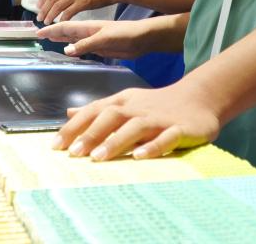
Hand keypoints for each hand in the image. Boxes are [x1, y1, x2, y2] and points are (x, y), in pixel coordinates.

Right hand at [37, 19, 152, 58]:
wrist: (142, 38)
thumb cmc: (125, 34)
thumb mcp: (104, 39)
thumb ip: (85, 44)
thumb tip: (66, 50)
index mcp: (88, 27)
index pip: (65, 27)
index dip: (52, 29)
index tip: (39, 31)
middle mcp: (88, 32)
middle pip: (67, 32)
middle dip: (53, 33)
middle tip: (39, 35)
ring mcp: (94, 40)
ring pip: (73, 39)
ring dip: (61, 39)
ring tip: (50, 39)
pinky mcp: (100, 48)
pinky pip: (81, 47)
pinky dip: (72, 47)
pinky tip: (69, 50)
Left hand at [51, 80, 221, 160]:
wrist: (200, 98)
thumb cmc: (157, 105)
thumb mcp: (126, 103)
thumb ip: (98, 110)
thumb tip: (69, 113)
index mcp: (124, 101)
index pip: (94, 111)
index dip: (74, 127)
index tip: (56, 145)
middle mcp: (138, 108)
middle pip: (111, 117)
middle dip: (91, 134)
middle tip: (73, 153)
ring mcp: (159, 118)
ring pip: (135, 127)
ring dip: (115, 141)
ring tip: (98, 158)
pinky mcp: (180, 129)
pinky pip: (166, 138)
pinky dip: (152, 146)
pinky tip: (139, 157)